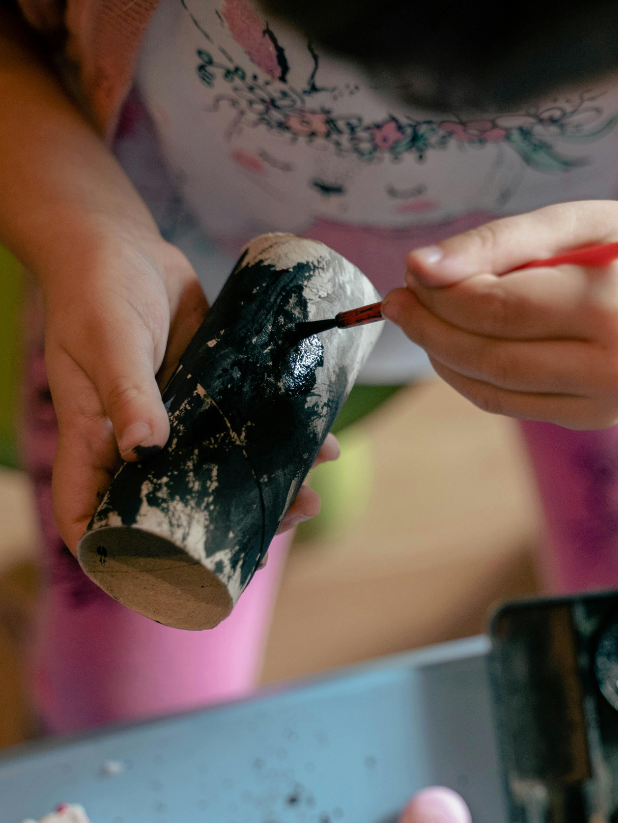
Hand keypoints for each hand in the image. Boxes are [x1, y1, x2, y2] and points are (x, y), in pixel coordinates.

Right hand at [40, 216, 330, 554]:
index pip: (91, 517)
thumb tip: (145, 449)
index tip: (170, 579)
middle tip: (282, 526)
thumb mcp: (107, 343)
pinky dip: (278, 438)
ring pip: (219, 469)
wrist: (122, 243)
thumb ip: (126, 393)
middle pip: (175, 505)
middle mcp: (135, 441)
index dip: (121, 557)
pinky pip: (244, 426)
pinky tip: (320, 442)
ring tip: (312, 495)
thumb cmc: (95, 290)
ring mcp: (174, 419)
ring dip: (265, 485)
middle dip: (226, 526)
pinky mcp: (207, 391)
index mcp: (95, 441)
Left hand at [381, 201, 617, 429]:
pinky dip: (477, 376)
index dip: (441, 295)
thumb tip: (418, 268)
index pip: (499, 309)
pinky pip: (515, 403)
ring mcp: (609, 404)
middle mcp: (615, 366)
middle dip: (431, 330)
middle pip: (491, 358)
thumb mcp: (572, 221)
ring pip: (496, 391)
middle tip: (397, 302)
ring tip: (424, 320)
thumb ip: (496, 243)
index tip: (408, 271)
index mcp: (612, 305)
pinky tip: (462, 345)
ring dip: (446, 357)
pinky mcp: (598, 419)